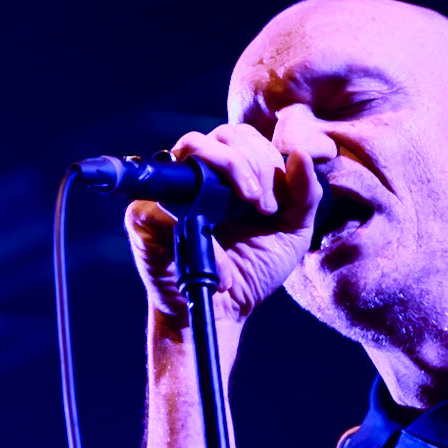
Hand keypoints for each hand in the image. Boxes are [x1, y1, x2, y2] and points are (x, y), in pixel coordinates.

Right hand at [125, 122, 322, 327]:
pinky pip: (169, 198)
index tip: (274, 204)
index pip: (242, 138)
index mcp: (228, 173)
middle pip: (221, 135)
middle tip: (264, 207)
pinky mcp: (144, 216)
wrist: (225, 311)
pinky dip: (198, 219)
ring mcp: (167, 191)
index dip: (264, 159)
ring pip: (193, 147)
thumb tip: (300, 154)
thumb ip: (303, 194)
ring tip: (250, 208)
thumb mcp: (291, 231)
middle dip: (252, 164)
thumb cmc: (252, 269)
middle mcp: (196, 174)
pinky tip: (220, 243)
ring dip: (231, 169)